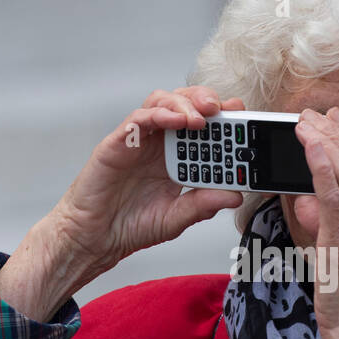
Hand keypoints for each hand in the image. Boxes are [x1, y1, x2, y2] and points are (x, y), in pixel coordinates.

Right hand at [49, 87, 245, 271]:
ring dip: (184, 103)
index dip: (224, 117)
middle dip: (207, 100)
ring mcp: (139, 139)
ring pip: (162, 101)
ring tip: (201, 117)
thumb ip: (203, 205)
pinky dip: (159, 114)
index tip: (242, 114)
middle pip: (185, 104)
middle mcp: (160, 142)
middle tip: (223, 108)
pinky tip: (175, 120)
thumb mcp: (177, 218)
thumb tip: (235, 195)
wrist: (95, 238)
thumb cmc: (131, 225)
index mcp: (178, 157)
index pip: (204, 126)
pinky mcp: (118, 141)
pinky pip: (138, 118)